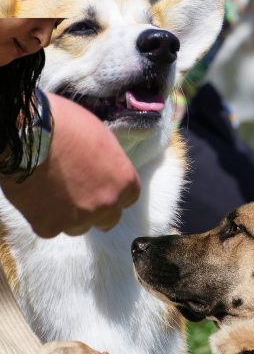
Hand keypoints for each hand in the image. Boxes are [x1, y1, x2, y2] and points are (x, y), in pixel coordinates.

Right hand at [0, 93, 140, 237]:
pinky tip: (33, 199)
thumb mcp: (100, 137)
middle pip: (108, 219)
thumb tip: (103, 169)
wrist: (26, 132)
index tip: (100, 191)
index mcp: (124, 180)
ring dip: (68, 217)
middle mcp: (107, 203)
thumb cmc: (63, 124)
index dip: (113, 195)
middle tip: (77, 200)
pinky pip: (49, 229)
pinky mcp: (50, 226)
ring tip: (50, 195)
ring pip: (78, 227)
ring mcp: (79, 218)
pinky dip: (41, 218)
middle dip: (95, 211)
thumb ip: (107, 163)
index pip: (128, 198)